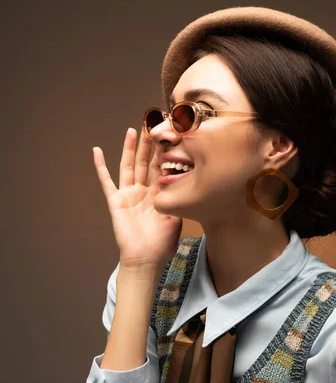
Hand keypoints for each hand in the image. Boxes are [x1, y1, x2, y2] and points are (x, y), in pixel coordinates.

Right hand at [92, 127, 182, 269]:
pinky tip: (96, 151)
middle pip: (145, 161)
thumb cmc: (161, 244)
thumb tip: (191, 185)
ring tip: (133, 130)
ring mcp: (128, 195)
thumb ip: (179, 201)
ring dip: (130, 148)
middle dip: (149, 143)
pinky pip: (107, 181)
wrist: (145, 260)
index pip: (162, 167)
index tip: (170, 133)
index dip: (165, 150)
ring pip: (129, 166)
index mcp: (158, 194)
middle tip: (153, 123)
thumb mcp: (176, 219)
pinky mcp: (116, 201)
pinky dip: (101, 166)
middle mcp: (143, 191)